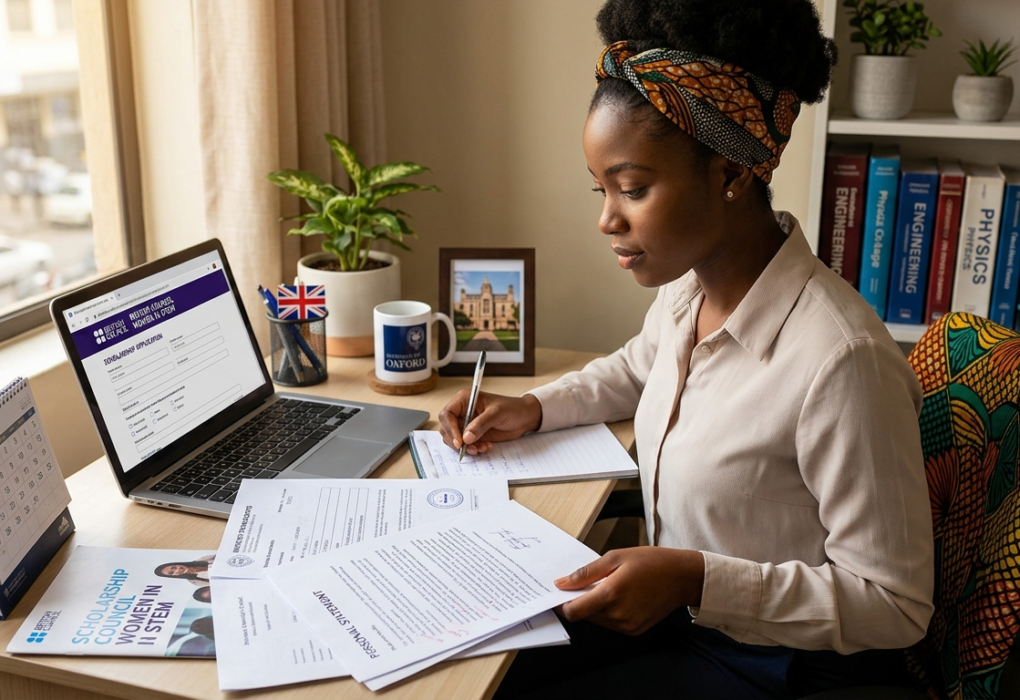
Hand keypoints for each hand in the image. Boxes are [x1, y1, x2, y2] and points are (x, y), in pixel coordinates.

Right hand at [437, 391, 542, 454]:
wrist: (524, 417)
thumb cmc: (512, 408)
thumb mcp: (496, 413)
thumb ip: (480, 425)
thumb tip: (466, 438)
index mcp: (464, 400)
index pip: (447, 414)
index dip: (450, 428)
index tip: (459, 442)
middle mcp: (463, 412)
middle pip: (447, 429)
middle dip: (457, 441)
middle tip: (470, 448)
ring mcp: (467, 424)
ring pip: (455, 439)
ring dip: (466, 447)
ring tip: (481, 448)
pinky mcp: (473, 435)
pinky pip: (465, 445)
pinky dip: (473, 449)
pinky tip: (485, 447)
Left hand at [555, 547, 704, 635]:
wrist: (682, 578)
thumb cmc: (651, 562)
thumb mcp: (615, 558)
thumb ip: (586, 573)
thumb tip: (562, 583)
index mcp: (611, 595)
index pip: (573, 611)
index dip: (562, 604)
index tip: (558, 594)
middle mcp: (617, 616)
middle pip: (584, 616)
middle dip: (580, 601)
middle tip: (586, 583)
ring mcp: (627, 626)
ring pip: (597, 620)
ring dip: (595, 606)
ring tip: (608, 586)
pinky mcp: (634, 631)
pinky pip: (611, 623)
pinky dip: (608, 612)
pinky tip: (620, 596)